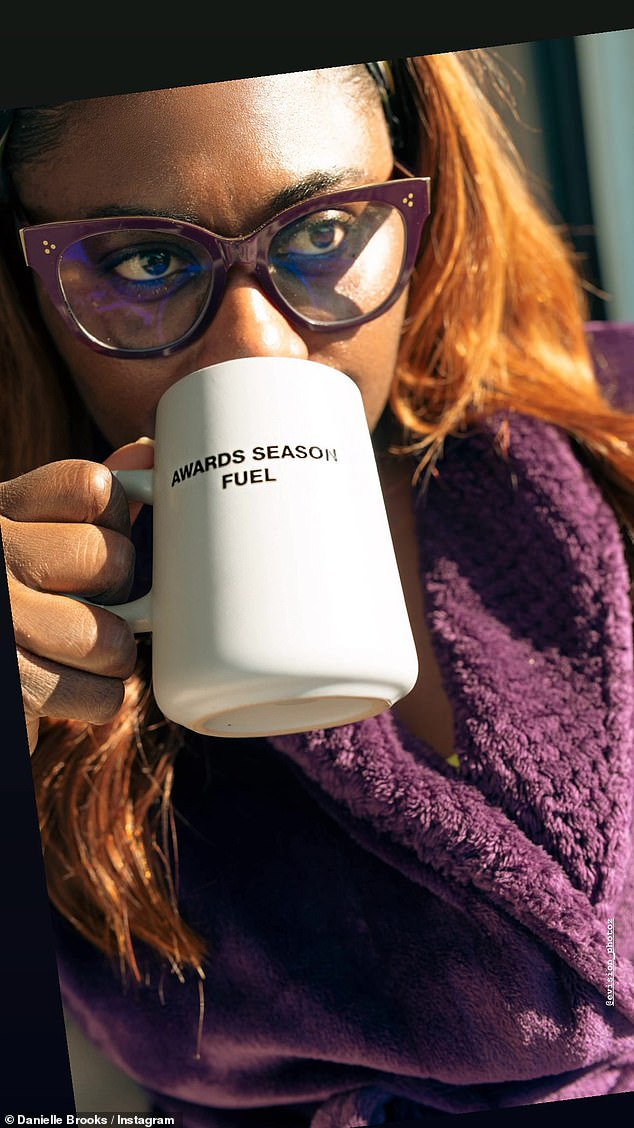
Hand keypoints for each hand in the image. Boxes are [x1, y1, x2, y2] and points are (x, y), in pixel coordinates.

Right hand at [0, 439, 153, 753]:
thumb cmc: (13, 604)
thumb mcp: (30, 540)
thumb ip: (82, 507)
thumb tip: (146, 453)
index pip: (92, 485)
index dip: (115, 517)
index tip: (99, 538)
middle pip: (111, 559)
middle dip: (119, 593)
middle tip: (89, 605)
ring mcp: (2, 622)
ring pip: (112, 636)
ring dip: (110, 656)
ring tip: (78, 652)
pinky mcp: (13, 686)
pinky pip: (102, 695)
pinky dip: (97, 699)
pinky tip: (67, 686)